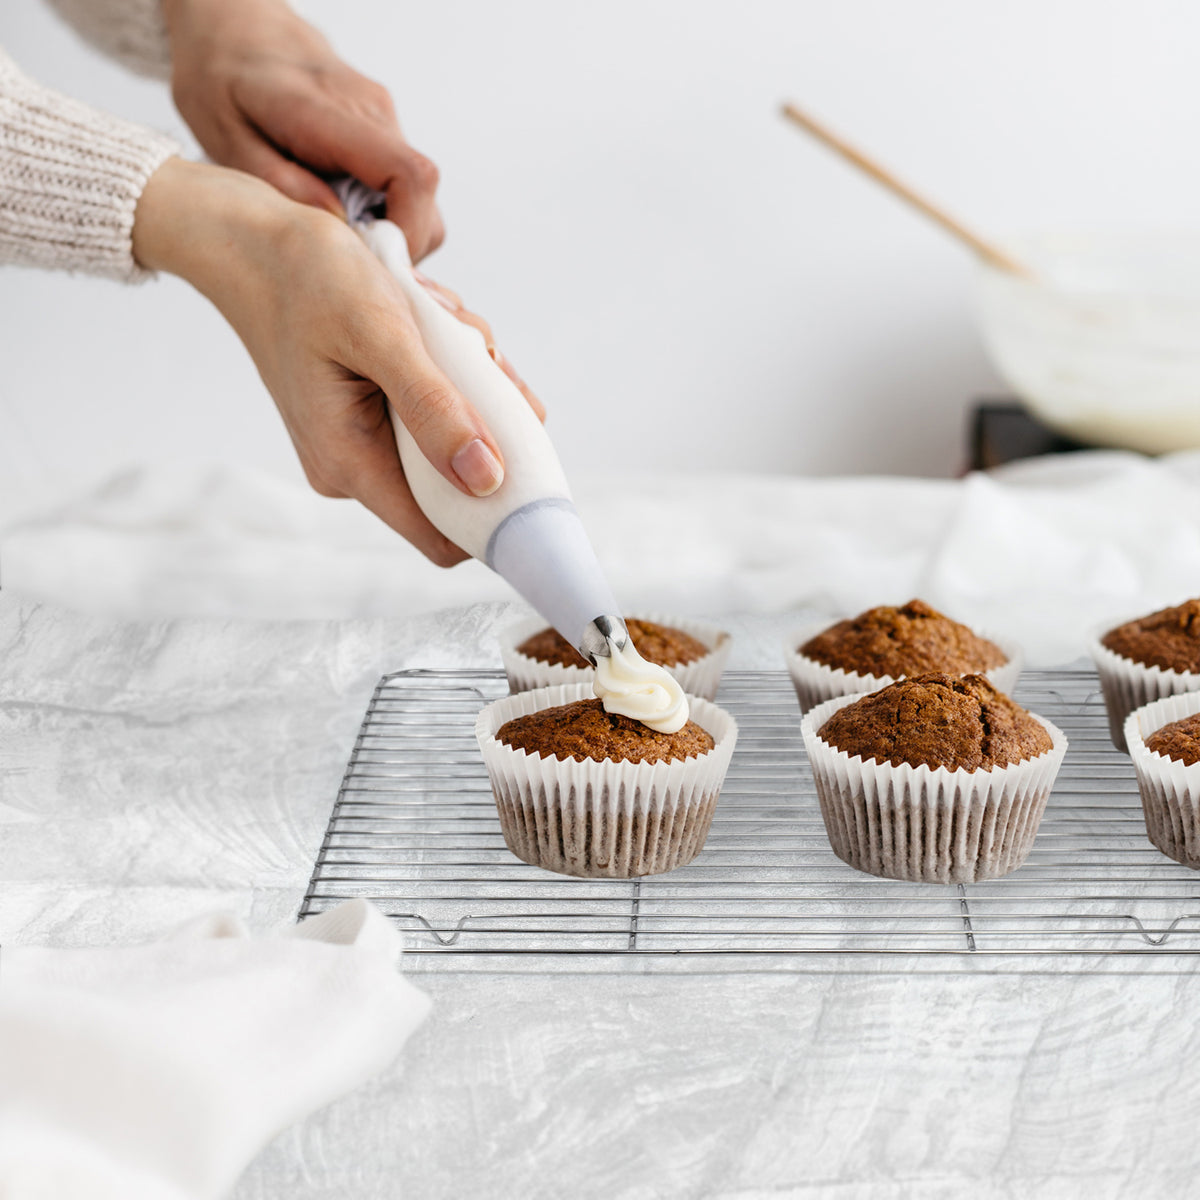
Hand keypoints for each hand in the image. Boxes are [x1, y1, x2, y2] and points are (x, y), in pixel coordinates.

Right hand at [133, 158, 541, 565]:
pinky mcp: (372, 412)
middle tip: (467, 349)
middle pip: (462, 475)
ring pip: (455, 431)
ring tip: (435, 318)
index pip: (443, 538)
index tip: (533, 469)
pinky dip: (449, 364)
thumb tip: (487, 479)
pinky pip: (437, 404)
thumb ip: (435, 410)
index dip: (496, 520)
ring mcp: (363, 439)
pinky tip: (427, 320)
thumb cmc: (305, 277)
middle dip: (484, 415)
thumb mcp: (381, 335)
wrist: (251, 239)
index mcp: (350, 463)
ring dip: (467, 376)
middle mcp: (355, 465)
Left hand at [162, 0, 443, 261]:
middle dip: (396, 244)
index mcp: (329, 113)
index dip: (408, 233)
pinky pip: (403, 188)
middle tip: (344, 256)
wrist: (235, 23)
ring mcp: (384, 119)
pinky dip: (381, 213)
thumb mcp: (223, 134)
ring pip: (419, 199)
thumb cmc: (220, 76)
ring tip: (335, 230)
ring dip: (388, 230)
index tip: (373, 262)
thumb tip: (338, 225)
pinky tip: (338, 209)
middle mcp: (372, 112)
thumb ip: (280, 182)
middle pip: (424, 200)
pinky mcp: (384, 130)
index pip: (410, 176)